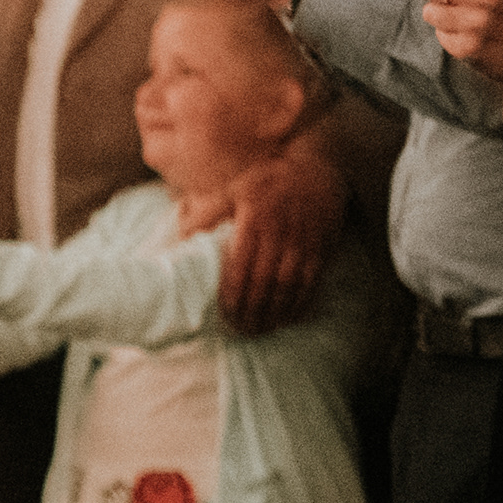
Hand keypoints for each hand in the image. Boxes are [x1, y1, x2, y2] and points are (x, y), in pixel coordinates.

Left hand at [209, 146, 343, 330]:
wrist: (315, 172)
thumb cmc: (266, 183)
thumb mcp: (234, 189)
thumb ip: (207, 213)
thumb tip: (181, 237)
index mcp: (253, 219)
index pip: (240, 264)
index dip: (233, 292)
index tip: (225, 313)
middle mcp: (279, 232)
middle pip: (264, 280)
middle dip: (253, 309)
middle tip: (242, 329)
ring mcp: (302, 241)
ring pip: (288, 285)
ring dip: (275, 311)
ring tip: (262, 330)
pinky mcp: (321, 248)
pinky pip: (310, 281)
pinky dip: (300, 303)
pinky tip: (289, 318)